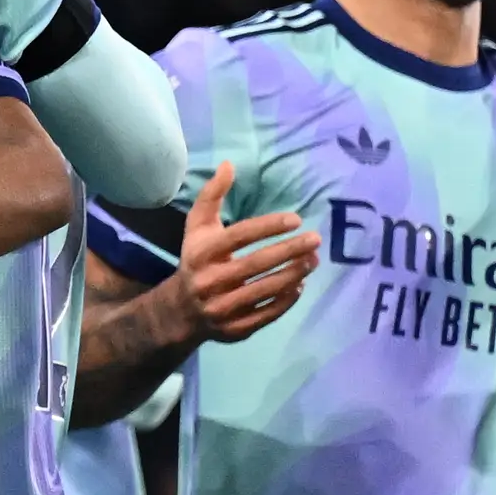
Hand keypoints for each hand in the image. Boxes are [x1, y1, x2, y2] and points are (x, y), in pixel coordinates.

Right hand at [168, 161, 314, 342]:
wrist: (180, 311)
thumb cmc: (196, 260)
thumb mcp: (197, 227)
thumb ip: (211, 196)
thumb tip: (229, 165)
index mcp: (201, 253)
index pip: (239, 236)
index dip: (269, 226)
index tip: (296, 219)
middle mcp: (209, 281)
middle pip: (255, 264)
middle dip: (289, 251)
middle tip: (315, 240)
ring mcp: (221, 308)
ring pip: (264, 290)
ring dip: (293, 274)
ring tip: (313, 260)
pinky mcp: (234, 329)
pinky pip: (265, 314)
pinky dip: (285, 300)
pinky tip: (299, 285)